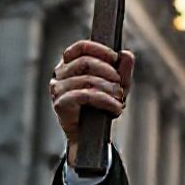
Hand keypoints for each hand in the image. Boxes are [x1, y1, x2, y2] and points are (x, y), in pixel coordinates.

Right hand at [49, 40, 134, 165]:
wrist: (92, 136)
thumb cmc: (101, 107)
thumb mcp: (117, 86)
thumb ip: (123, 70)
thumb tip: (126, 54)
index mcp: (70, 64)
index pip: (81, 47)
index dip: (100, 50)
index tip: (115, 58)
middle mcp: (60, 74)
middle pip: (86, 62)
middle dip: (109, 72)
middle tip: (120, 86)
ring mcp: (57, 89)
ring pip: (87, 80)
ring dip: (110, 89)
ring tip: (120, 99)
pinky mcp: (60, 104)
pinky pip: (85, 96)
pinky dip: (105, 101)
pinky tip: (116, 108)